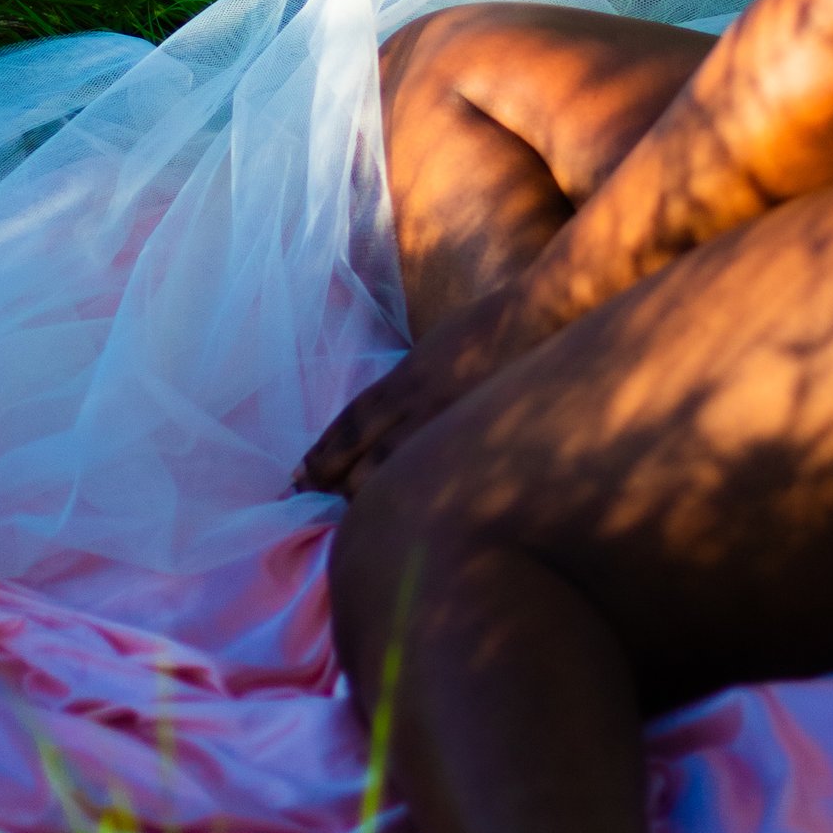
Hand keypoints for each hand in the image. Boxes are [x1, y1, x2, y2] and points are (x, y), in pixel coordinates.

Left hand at [296, 288, 522, 498]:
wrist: (533, 317)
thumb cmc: (488, 328)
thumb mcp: (433, 347)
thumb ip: (411, 381)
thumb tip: (395, 407)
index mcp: (406, 376)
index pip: (352, 418)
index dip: (323, 447)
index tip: (299, 472)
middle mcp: (415, 398)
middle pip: (361, 445)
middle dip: (330, 473)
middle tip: (303, 498)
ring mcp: (444, 417)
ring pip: (388, 464)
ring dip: (361, 491)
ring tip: (339, 515)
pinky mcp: (472, 429)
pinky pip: (430, 467)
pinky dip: (407, 489)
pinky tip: (399, 511)